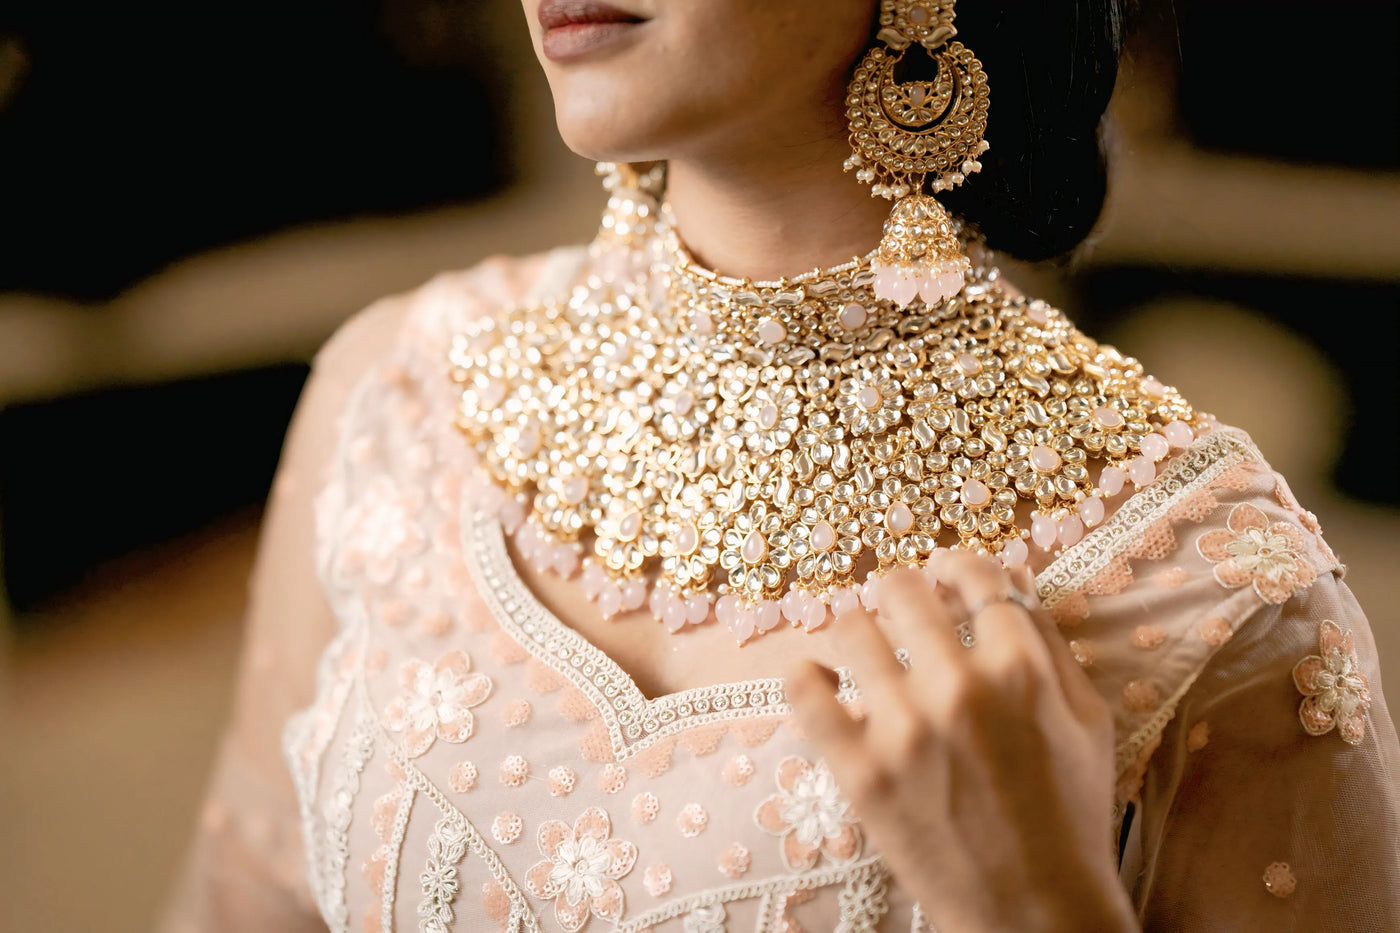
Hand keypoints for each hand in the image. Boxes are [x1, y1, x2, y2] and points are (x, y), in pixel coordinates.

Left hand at [785, 551, 1137, 932]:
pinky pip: (804, 692)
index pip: (975, 576)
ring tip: (862, 645)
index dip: (957, 566)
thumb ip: (1049, 643)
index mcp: (1021, 670)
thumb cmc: (1071, 814)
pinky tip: (816, 677)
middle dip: (901, 589)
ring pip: (849, 628)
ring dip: (856, 628)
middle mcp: (959, 688)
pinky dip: (804, 675)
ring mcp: (903, 730)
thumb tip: (1010, 578)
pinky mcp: (859, 771)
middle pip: (903, 590)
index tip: (945, 573)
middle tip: (897, 605)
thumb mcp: (1087, 719)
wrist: (1037, 911)